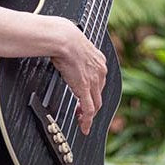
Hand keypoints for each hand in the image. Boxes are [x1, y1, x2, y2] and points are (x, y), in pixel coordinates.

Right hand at [45, 16, 106, 134]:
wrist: (64, 38)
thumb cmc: (64, 38)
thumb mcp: (74, 47)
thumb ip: (74, 54)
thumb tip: (64, 53)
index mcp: (99, 60)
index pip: (99, 81)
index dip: (93, 92)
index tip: (86, 97)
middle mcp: (100, 71)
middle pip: (99, 94)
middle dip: (92, 105)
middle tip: (83, 112)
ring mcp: (94, 81)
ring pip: (96, 104)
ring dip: (89, 115)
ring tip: (82, 122)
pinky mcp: (85, 88)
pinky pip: (89, 109)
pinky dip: (87, 120)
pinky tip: (84, 126)